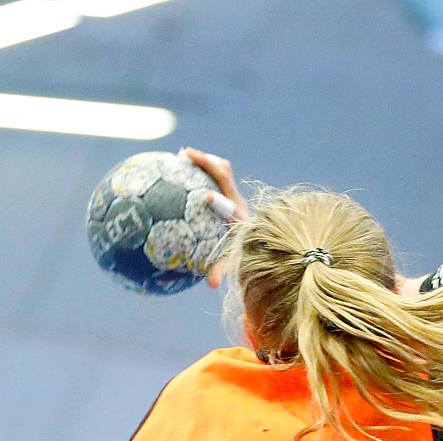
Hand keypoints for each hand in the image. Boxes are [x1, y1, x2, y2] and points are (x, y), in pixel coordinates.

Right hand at [181, 148, 248, 288]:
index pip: (230, 206)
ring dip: (206, 160)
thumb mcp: (231, 262)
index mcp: (238, 218)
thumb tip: (211, 284)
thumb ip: (221, 270)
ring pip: (223, 170)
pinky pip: (216, 174)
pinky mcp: (230, 191)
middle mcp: (238, 201)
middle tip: (187, 155)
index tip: (208, 197)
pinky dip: (202, 167)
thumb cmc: (242, 253)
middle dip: (208, 164)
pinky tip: (182, 162)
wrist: (261, 243)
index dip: (220, 201)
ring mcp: (234, 194)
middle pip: (225, 176)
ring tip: (185, 154)